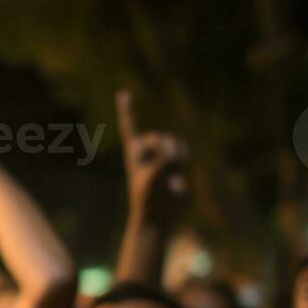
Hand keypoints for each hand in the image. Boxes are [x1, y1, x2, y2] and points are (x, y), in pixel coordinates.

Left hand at [117, 88, 188, 229]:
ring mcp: (162, 156)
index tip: (123, 93)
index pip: (129, 126)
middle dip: (164, 152)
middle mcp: (147, 150)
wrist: (157, 214)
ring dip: (175, 160)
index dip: (128, 109)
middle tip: (158, 172)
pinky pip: (184, 152)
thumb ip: (166, 154)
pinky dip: (183, 161)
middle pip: (161, 138)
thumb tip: (176, 147)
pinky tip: (177, 176)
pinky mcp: (176, 164)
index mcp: (133, 151)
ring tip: (168, 177)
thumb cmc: (149, 194)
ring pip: (176, 144)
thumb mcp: (155, 172)